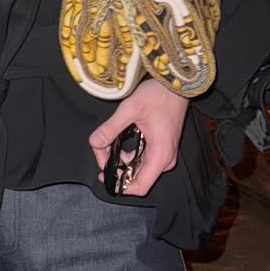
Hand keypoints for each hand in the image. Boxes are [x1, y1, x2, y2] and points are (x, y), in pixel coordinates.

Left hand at [88, 80, 189, 197]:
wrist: (175, 84)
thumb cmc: (158, 95)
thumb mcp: (130, 109)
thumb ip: (111, 128)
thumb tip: (94, 143)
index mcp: (160, 155)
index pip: (140, 186)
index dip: (119, 186)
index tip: (104, 175)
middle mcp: (164, 159)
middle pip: (135, 177)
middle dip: (115, 167)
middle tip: (100, 149)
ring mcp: (163, 154)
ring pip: (136, 167)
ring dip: (119, 159)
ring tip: (105, 142)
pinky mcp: (160, 147)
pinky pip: (140, 158)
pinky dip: (126, 153)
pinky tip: (116, 139)